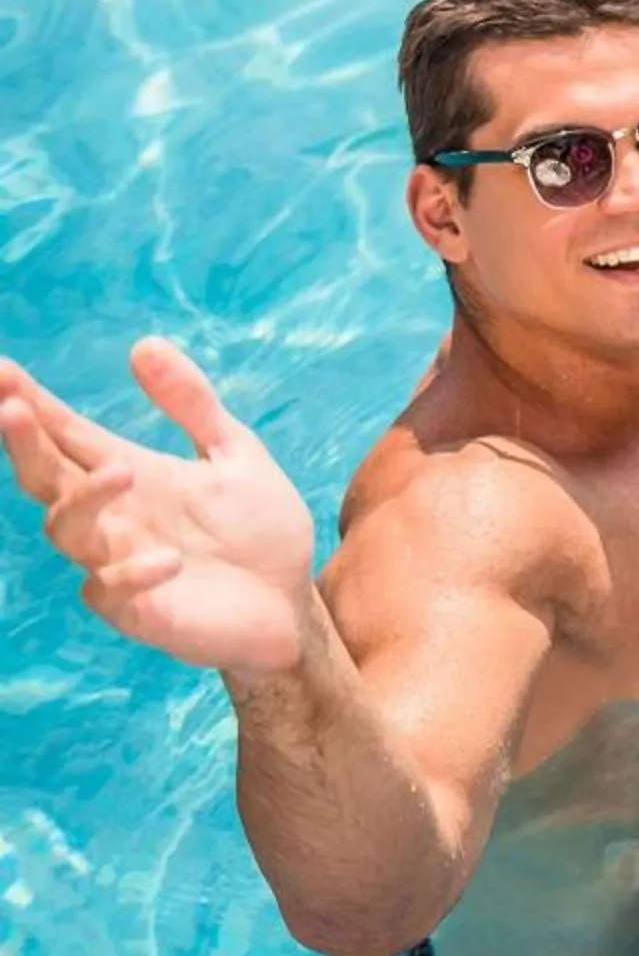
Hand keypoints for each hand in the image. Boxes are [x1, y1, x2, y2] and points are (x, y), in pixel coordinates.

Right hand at [0, 340, 316, 676]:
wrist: (292, 602)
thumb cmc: (260, 530)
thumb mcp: (235, 454)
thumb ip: (192, 404)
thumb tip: (143, 343)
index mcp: (128, 473)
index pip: (66, 433)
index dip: (30, 402)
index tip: (1, 367)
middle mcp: (111, 516)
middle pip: (47, 476)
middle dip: (25, 443)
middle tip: (12, 408)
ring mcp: (117, 563)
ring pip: (67, 530)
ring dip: (85, 500)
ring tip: (121, 472)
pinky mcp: (139, 612)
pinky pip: (110, 593)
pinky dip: (132, 573)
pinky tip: (168, 559)